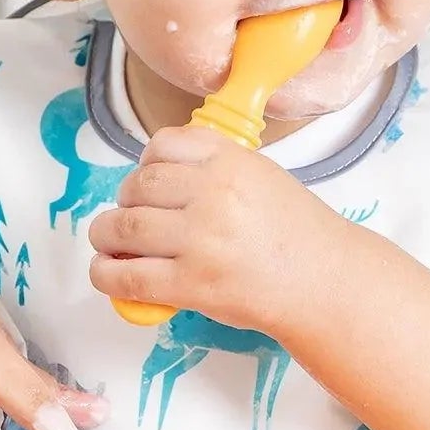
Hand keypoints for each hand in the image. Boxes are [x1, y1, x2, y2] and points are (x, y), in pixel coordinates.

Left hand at [87, 125, 342, 332]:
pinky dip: (105, 274)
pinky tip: (106, 271)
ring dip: (106, 234)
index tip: (146, 179)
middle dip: (125, 201)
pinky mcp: (191, 284)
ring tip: (110, 242)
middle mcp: (212, 194)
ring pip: (124, 227)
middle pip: (137, 186)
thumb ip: (215, 166)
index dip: (145, 162)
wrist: (324, 282)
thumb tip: (159, 174)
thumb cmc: (297, 232)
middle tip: (130, 216)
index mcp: (230, 161)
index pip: (163, 145)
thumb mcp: (261, 175)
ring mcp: (200, 240)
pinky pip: (128, 276)